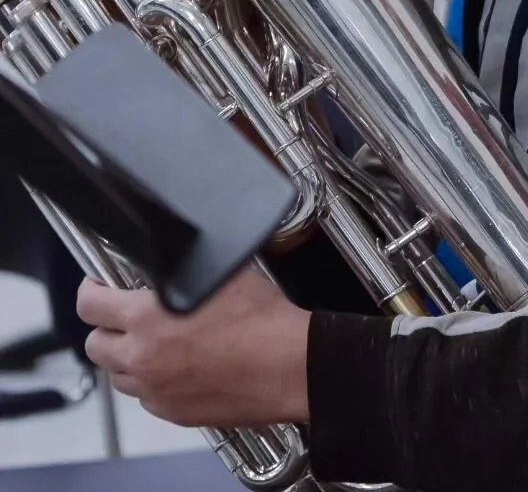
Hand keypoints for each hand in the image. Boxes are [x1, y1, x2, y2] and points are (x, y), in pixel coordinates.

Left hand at [78, 269, 309, 427]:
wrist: (289, 364)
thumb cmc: (264, 319)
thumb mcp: (222, 273)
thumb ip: (181, 272)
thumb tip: (164, 265)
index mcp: (148, 317)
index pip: (89, 305)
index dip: (92, 290)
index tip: (99, 287)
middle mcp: (142, 356)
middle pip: (94, 345)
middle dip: (109, 328)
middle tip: (130, 317)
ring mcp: (154, 389)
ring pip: (117, 374)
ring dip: (129, 357)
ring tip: (159, 343)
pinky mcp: (171, 411)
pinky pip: (146, 396)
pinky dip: (153, 381)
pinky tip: (181, 366)